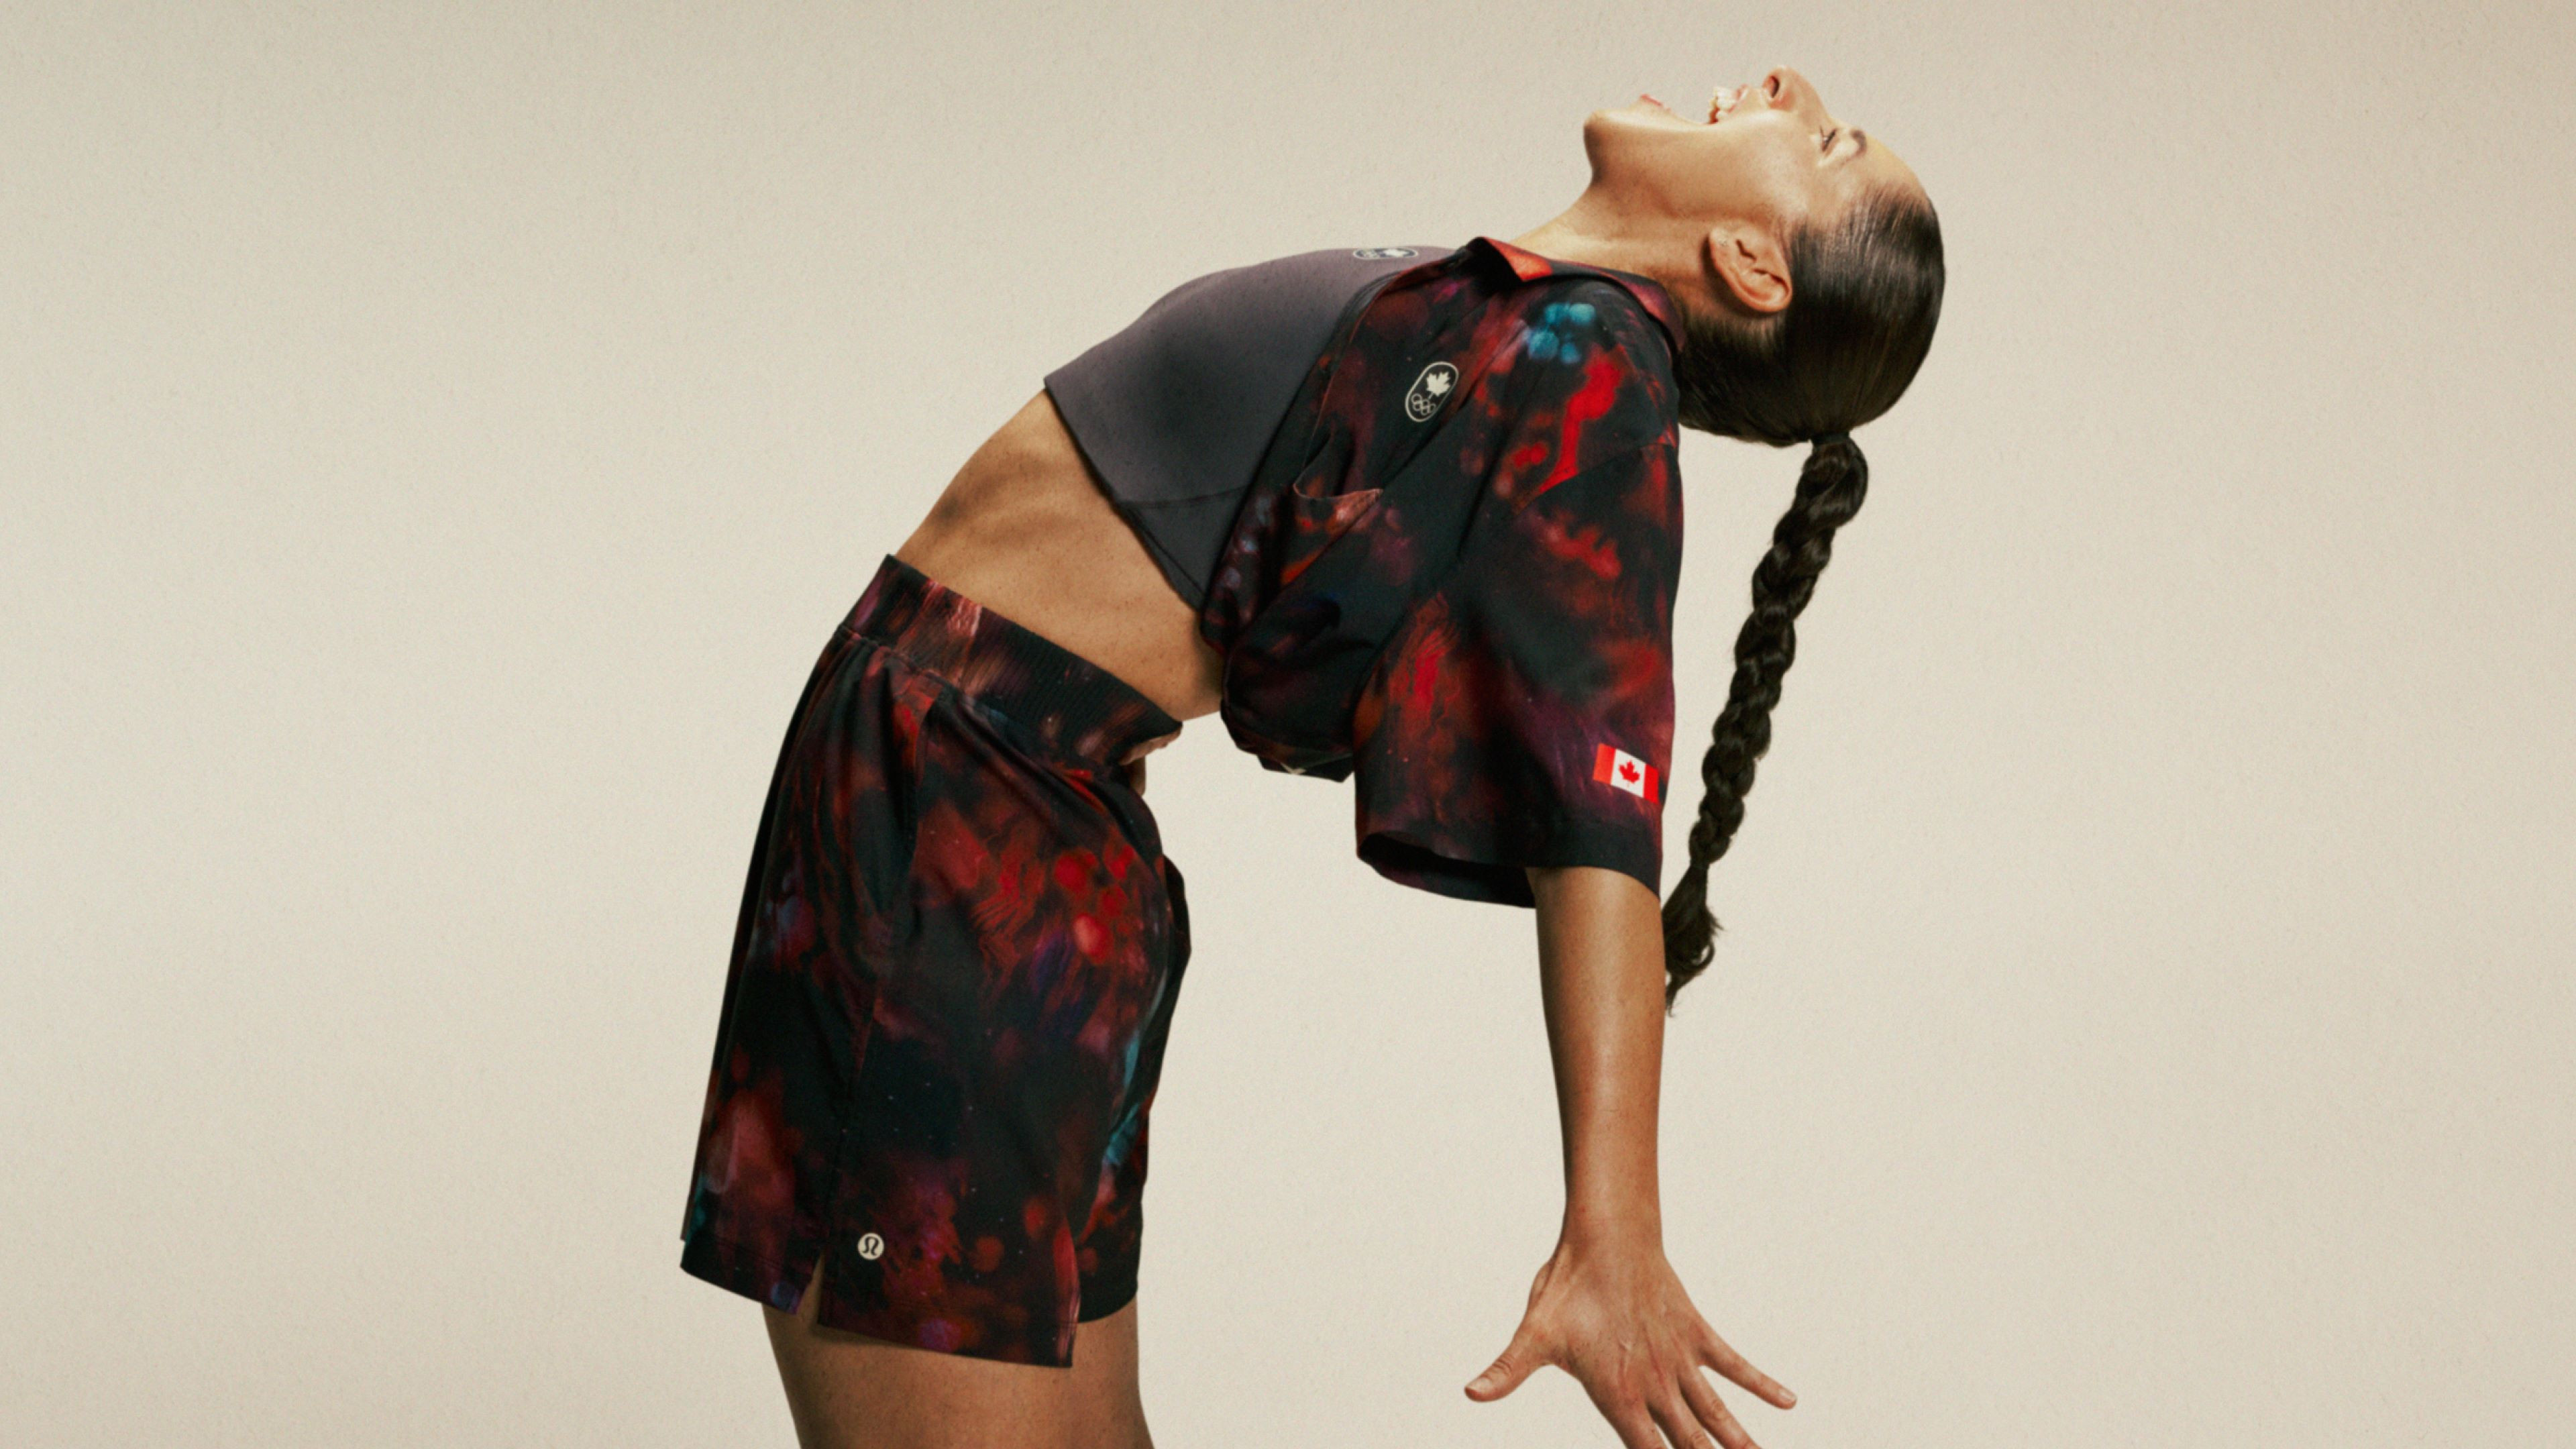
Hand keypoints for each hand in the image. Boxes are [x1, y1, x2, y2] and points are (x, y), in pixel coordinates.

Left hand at [1464, 1234, 1794, 1448]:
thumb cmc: (1567, 1287)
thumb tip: (1471, 1392)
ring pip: (1718, 1413)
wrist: (1606, 1235)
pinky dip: (1760, 1383)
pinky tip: (1787, 1402)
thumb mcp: (1533, 1335)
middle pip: (1690, 1443)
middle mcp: (1656, 1384)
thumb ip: (1506, 1371)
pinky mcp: (1695, 1332)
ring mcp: (1680, 1359)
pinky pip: (1734, 1364)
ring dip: (1740, 1441)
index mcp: (1618, 1394)